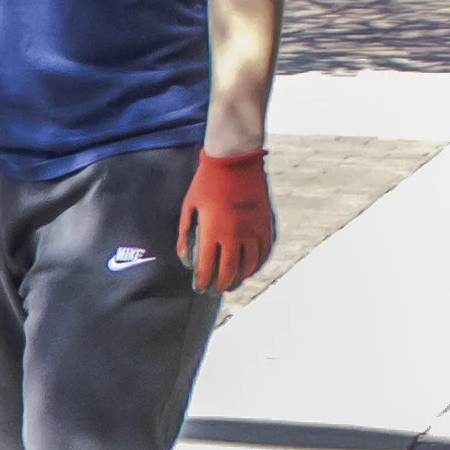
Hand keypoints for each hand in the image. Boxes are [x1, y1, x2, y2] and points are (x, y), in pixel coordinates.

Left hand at [179, 148, 274, 295]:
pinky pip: (264, 251)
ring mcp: (253, 229)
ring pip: (250, 265)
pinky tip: (251, 269)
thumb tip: (184, 257)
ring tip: (233, 284)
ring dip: (241, 278)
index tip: (200, 288)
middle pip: (230, 271)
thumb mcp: (189, 206)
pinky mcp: (266, 223)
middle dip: (221, 285)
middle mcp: (235, 234)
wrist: (235, 159)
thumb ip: (184, 234)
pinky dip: (258, 264)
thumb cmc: (206, 181)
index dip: (203, 282)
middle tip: (215, 291)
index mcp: (213, 231)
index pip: (207, 267)